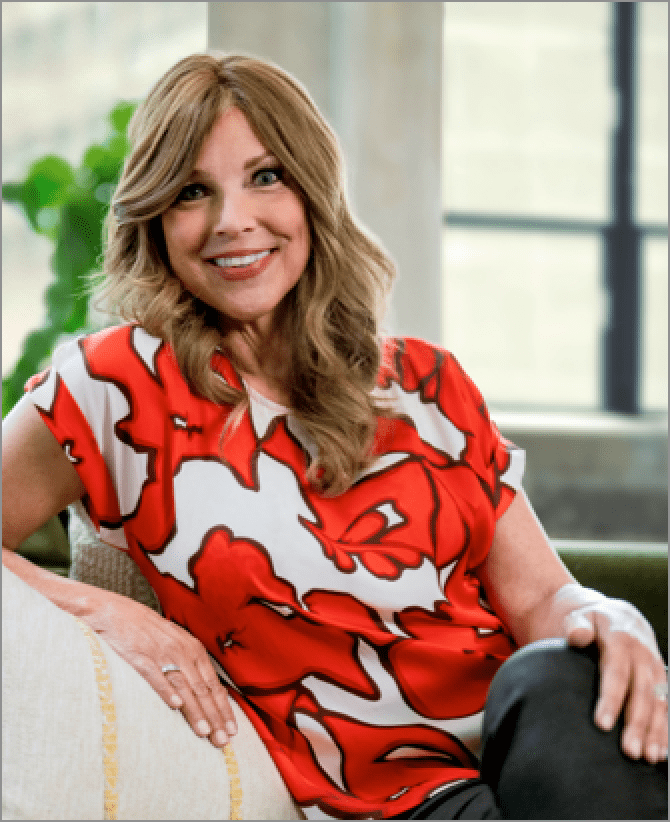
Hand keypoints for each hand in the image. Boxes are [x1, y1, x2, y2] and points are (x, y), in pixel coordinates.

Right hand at [81, 590, 236, 747]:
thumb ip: (190, 665)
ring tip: (206, 732)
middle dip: (215, 717)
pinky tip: (176, 706)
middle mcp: (182, 652)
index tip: (232, 731)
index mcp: (193, 650)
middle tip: (224, 741)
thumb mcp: (175, 644)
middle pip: (202, 689)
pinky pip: (156, 676)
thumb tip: (206, 693)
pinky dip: (167, 691)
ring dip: (196, 711)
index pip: (213, 685)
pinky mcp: (140, 657)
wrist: (117, 612)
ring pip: (184, 687)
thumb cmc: (148, 631)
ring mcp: (162, 655)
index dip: (223, 709)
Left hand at [564, 596, 666, 763]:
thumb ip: (576, 626)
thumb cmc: (588, 620)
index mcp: (621, 636)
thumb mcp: (578, 616)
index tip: (601, 724)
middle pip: (642, 691)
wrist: (615, 614)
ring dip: (656, 730)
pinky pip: (667, 704)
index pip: (616, 671)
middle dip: (637, 723)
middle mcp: (643, 652)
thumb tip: (577, 636)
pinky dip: (665, 728)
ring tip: (648, 757)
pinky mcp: (661, 677)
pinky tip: (661, 752)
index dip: (611, 698)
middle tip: (629, 751)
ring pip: (659, 701)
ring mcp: (655, 665)